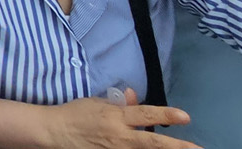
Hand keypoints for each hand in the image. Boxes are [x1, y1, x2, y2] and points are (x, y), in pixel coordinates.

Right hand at [40, 93, 192, 148]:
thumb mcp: (97, 103)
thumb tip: (136, 97)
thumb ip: (120, 104)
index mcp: (116, 118)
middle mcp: (120, 137)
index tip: (185, 116)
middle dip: (177, 147)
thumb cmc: (76, 114)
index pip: (145, 115)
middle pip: (154, 143)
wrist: (56, 133)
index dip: (166, 115)